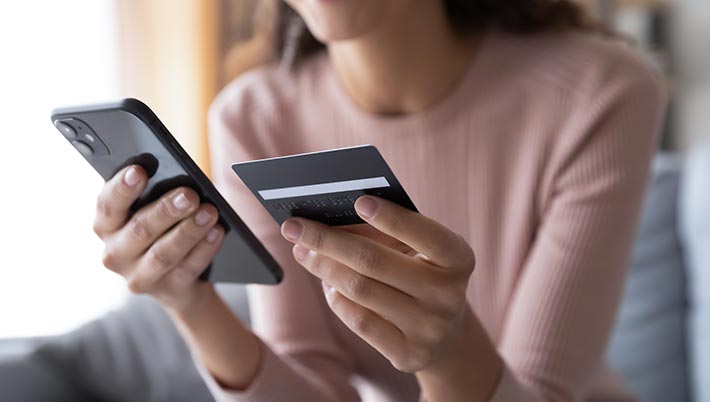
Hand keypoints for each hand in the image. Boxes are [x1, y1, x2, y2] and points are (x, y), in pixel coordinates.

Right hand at [93, 165, 224, 312]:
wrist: (177, 280)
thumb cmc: (162, 230)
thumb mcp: (151, 211)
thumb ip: (154, 195)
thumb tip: (178, 179)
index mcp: (107, 226)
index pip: (108, 205)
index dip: (122, 188)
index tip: (139, 171)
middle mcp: (115, 254)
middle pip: (140, 230)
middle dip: (166, 211)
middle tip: (189, 195)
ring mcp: (139, 276)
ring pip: (164, 253)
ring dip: (189, 231)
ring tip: (209, 212)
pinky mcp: (167, 291)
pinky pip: (187, 268)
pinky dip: (204, 249)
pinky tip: (217, 232)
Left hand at [280, 195, 475, 372]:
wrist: (445, 334)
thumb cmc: (422, 274)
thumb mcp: (419, 250)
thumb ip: (386, 233)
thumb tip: (330, 221)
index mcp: (459, 259)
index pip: (427, 236)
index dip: (393, 219)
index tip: (359, 201)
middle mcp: (449, 296)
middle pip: (375, 262)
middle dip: (328, 240)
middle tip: (295, 227)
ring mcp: (430, 329)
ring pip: (360, 290)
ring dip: (323, 267)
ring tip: (303, 251)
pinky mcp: (409, 355)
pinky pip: (359, 321)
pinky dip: (337, 298)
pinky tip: (327, 284)